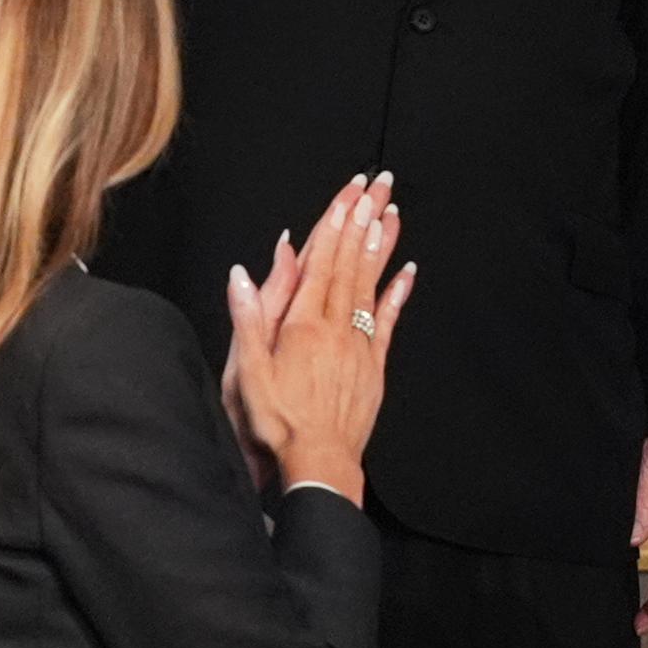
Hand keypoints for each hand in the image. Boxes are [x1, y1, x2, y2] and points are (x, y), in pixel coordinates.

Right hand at [225, 172, 414, 505]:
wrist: (320, 461)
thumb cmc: (279, 422)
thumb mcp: (248, 371)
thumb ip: (248, 318)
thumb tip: (240, 274)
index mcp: (303, 324)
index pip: (322, 261)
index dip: (335, 223)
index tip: (348, 193)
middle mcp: (335, 327)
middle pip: (350, 262)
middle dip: (362, 220)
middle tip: (377, 186)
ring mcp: (359, 344)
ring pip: (371, 283)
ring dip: (380, 245)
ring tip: (390, 212)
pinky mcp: (373, 364)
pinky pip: (388, 319)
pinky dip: (397, 291)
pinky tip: (407, 268)